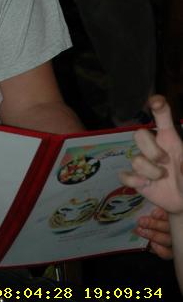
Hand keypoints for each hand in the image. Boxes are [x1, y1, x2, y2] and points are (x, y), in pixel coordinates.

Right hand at [120, 95, 182, 257]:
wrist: (182, 200)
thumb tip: (176, 151)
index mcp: (168, 138)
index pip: (161, 117)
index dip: (158, 107)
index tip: (156, 102)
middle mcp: (152, 146)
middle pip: (139, 134)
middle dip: (153, 151)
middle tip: (166, 163)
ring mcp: (141, 161)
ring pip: (136, 160)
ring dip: (152, 173)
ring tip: (163, 179)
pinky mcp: (134, 178)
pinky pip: (124, 175)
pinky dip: (135, 182)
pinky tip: (146, 185)